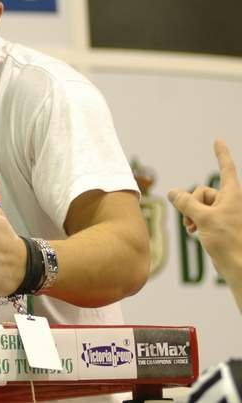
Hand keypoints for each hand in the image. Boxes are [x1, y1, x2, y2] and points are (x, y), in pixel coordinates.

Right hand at [168, 139, 241, 273]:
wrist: (239, 266)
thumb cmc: (228, 240)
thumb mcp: (202, 217)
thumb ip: (185, 203)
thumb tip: (172, 192)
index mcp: (232, 195)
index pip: (226, 168)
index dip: (221, 154)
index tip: (218, 140)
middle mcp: (231, 202)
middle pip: (203, 192)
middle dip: (192, 204)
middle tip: (192, 220)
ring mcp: (226, 215)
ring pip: (201, 206)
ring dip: (192, 216)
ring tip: (193, 230)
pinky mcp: (221, 227)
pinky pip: (202, 218)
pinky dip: (195, 223)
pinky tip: (195, 234)